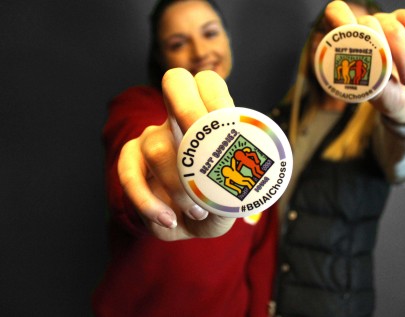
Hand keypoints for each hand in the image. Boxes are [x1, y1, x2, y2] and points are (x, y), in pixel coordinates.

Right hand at [118, 68, 235, 240]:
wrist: (185, 225)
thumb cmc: (213, 205)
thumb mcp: (231, 200)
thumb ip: (238, 190)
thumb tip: (246, 188)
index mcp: (206, 122)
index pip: (208, 84)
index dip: (217, 97)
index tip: (230, 129)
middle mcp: (176, 122)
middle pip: (175, 83)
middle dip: (189, 109)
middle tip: (206, 150)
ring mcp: (151, 139)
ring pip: (158, 147)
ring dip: (179, 186)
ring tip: (198, 211)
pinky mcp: (130, 163)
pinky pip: (129, 175)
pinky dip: (149, 203)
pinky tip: (168, 219)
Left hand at [325, 0, 404, 122]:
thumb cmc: (386, 95)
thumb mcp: (375, 95)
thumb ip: (371, 83)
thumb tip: (373, 72)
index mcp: (346, 42)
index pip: (336, 13)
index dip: (342, 18)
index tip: (352, 35)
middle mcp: (363, 28)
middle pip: (368, 23)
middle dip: (383, 52)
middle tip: (392, 77)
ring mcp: (385, 22)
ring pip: (393, 28)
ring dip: (404, 57)